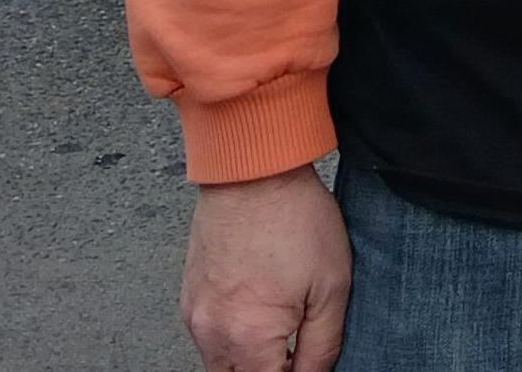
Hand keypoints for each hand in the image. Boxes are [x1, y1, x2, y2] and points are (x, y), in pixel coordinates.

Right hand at [183, 168, 351, 371]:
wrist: (253, 169)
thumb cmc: (293, 218)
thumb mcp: (332, 288)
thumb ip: (322, 348)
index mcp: (249, 337)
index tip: (305, 361)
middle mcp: (213, 332)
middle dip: (267, 371)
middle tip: (294, 354)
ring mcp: (196, 314)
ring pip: (219, 363)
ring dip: (248, 359)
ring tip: (280, 329)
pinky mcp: (189, 296)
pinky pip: (208, 336)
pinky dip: (232, 337)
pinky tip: (258, 311)